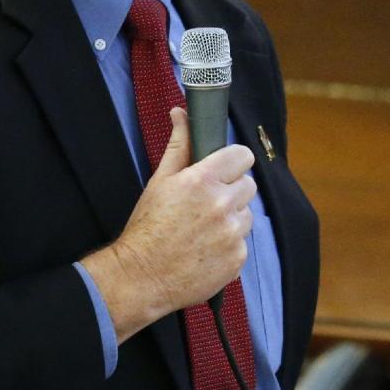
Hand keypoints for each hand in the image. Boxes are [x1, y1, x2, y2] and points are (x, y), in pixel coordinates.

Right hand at [80, 108, 255, 342]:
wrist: (141, 277)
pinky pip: (243, 242)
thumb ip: (179, 144)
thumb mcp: (160, 180)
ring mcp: (232, 234)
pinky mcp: (237, 259)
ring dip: (231, 218)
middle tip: (208, 201)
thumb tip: (181, 112)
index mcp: (202, 180)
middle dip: (232, 190)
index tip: (224, 169)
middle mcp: (221, 205)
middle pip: (248, 184)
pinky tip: (206, 249)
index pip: (243, 155)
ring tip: (204, 228)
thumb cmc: (147, 226)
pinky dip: (229, 244)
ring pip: (247, 214)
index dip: (233, 161)